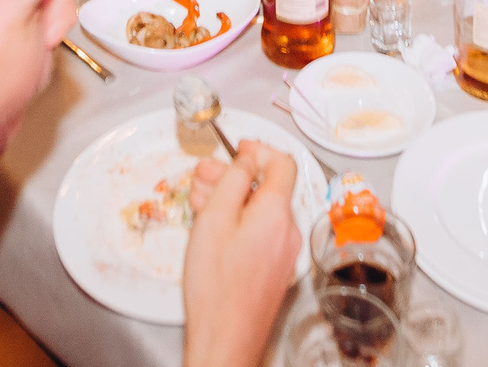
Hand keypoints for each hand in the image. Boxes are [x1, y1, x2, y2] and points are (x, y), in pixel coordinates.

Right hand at [183, 141, 300, 366]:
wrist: (225, 337)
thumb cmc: (216, 286)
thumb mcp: (214, 218)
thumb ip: (234, 180)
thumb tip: (248, 157)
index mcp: (277, 213)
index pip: (283, 163)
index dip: (258, 150)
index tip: (237, 149)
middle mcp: (287, 231)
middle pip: (267, 187)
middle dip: (235, 176)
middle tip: (203, 176)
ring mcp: (283, 252)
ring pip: (261, 210)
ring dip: (233, 199)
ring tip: (200, 200)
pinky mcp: (274, 268)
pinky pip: (260, 232)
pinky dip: (239, 221)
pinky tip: (213, 227)